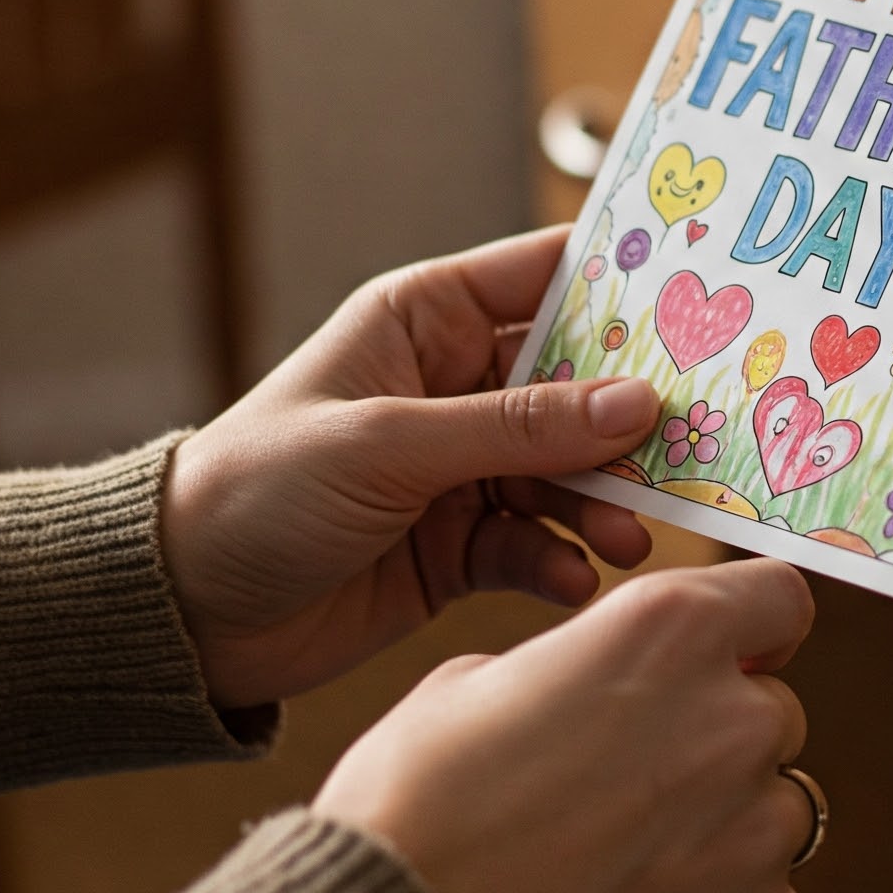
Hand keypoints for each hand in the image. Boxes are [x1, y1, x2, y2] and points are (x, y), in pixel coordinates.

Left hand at [162, 229, 658, 709]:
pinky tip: (573, 576)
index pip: (550, 278)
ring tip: (628, 535)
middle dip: (636, 417)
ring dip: (605, 501)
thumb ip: (519, 428)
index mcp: (430, 320)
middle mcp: (458, 385)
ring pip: (571, 470)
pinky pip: (541, 540)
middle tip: (697, 443)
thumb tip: (637, 404)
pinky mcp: (463, 544)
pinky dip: (563, 558)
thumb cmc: (258, 490)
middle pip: (581, 384)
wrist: (182, 614)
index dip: (630, 286)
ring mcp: (464, 468)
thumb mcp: (390, 443)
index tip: (710, 299)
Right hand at [315, 557, 816, 892]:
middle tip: (629, 793)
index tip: (736, 659)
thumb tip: (613, 694)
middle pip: (771, 714)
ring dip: (723, 829)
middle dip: (718, 742)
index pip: (779, 600)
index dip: (758, 630)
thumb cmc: (416, 799)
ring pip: (776, 811)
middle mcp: (735, 714)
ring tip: (620, 869)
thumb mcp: (486, 677)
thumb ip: (588, 669)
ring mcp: (756, 825)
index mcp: (672, 628)